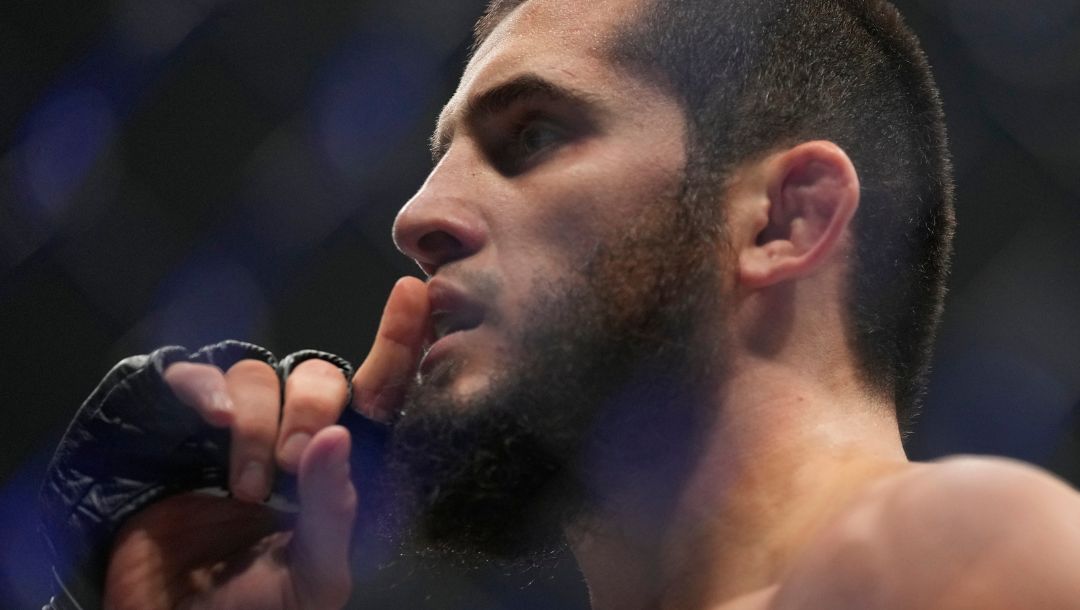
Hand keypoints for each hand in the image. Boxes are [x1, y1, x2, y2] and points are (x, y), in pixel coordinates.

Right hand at [103, 277, 429, 609]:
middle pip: (322, 377)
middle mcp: (294, 440)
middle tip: (293, 461)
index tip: (415, 295)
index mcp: (340, 473)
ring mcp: (239, 432)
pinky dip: (205, 389)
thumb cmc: (256, 609)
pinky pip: (199, 376)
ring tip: (246, 488)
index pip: (380, 398)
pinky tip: (209, 419)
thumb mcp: (315, 573)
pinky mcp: (183, 428)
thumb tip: (340, 436)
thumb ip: (333, 509)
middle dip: (314, 407)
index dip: (398, 345)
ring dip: (255, 425)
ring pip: (261, 375)